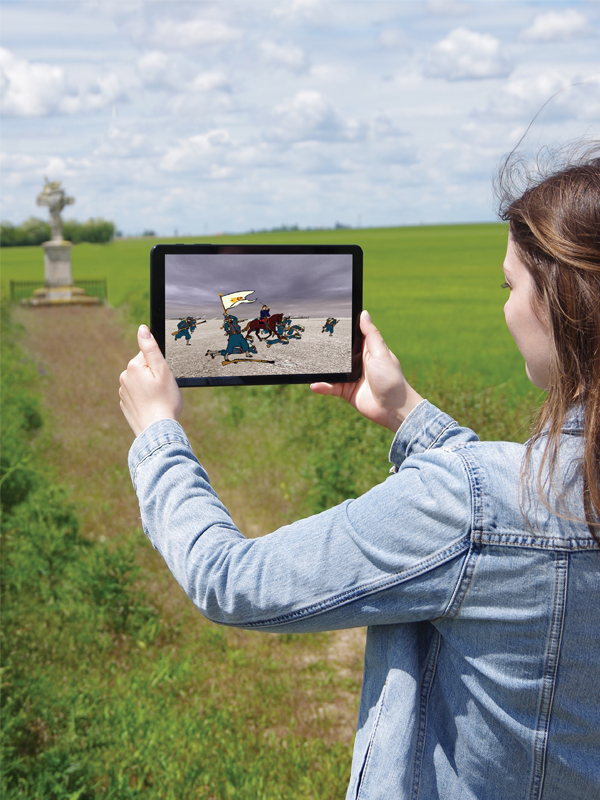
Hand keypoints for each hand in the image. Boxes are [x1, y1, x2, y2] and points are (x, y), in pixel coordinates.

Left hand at [119, 325, 182, 437]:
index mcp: (133, 367)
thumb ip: (150, 348)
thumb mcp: (162, 370)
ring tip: (158, 401)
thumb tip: (142, 329)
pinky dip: (145, 400)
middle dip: (155, 377)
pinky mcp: (125, 406)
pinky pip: (138, 397)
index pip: (148, 356)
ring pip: (141, 383)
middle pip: (144, 369)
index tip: (164, 379)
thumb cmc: (164, 400)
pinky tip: (152, 408)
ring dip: (150, 389)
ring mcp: (123, 393)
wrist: (157, 431)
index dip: (160, 366)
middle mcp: (124, 378)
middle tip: (163, 391)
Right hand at [311, 310, 422, 431]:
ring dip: (321, 369)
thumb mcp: (381, 353)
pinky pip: (331, 387)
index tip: (326, 320)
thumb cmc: (391, 379)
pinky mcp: (346, 391)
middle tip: (309, 341)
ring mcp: (350, 377)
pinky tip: (314, 385)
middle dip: (325, 348)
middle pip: (337, 353)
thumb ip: (370, 335)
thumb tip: (364, 313)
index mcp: (367, 350)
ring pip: (331, 370)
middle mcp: (358, 362)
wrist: (393, 409)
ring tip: (307, 365)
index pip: (351, 336)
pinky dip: (322, 386)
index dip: (341, 329)